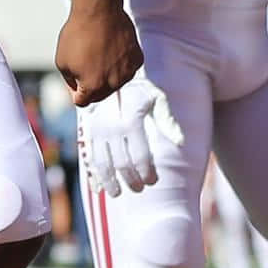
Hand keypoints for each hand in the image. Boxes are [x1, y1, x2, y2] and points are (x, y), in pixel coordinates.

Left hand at [55, 0, 142, 107]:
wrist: (99, 9)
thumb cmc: (77, 34)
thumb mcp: (62, 61)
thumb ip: (70, 81)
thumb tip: (77, 91)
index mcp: (93, 86)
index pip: (82, 101)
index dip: (74, 91)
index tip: (74, 77)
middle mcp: (113, 83)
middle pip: (100, 95)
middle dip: (91, 85)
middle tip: (84, 64)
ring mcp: (128, 72)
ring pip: (115, 83)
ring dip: (106, 75)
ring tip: (97, 53)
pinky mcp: (137, 59)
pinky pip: (127, 69)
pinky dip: (119, 64)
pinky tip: (111, 49)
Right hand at [77, 74, 183, 196]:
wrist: (108, 73)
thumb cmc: (138, 88)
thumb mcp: (157, 98)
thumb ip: (167, 120)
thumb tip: (181, 141)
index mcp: (130, 122)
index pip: (139, 155)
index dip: (146, 172)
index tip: (153, 181)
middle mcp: (111, 128)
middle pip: (121, 163)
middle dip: (130, 180)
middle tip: (139, 189)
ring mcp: (96, 131)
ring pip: (101, 163)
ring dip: (109, 182)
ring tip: (117, 193)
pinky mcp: (87, 131)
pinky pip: (88, 157)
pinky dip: (92, 173)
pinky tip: (96, 187)